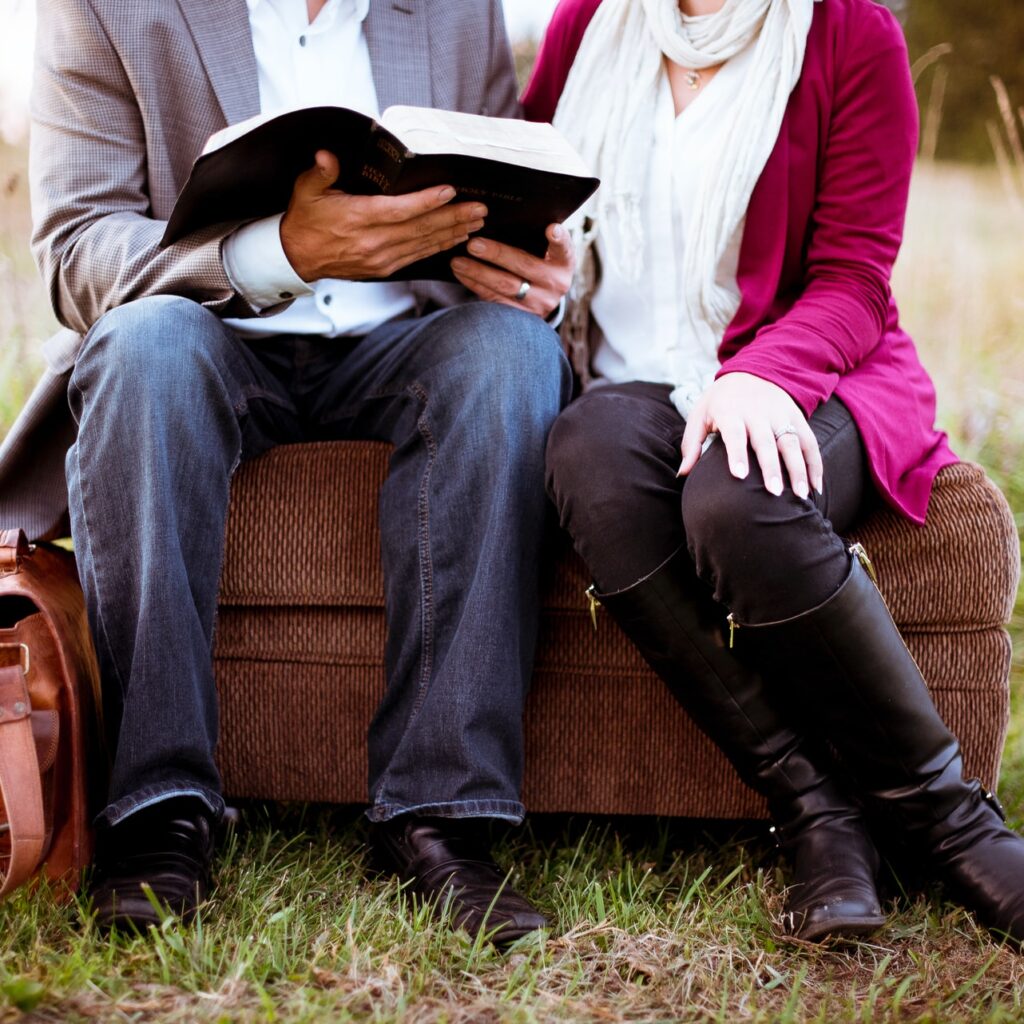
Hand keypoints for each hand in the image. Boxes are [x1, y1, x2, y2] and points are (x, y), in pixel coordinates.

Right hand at [280, 150, 487, 280]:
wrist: (297, 257)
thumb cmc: (306, 220)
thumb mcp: (306, 190)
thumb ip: (321, 172)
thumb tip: (326, 157)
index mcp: (357, 219)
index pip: (400, 211)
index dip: (427, 202)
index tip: (450, 192)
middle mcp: (373, 242)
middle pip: (421, 229)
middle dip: (453, 218)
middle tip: (479, 209)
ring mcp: (381, 258)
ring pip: (424, 245)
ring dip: (452, 233)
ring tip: (476, 223)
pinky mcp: (384, 269)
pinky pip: (417, 257)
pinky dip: (439, 248)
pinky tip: (455, 240)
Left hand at [449, 223, 573, 318]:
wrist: (542, 300)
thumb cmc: (540, 264)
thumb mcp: (546, 253)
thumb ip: (535, 238)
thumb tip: (505, 216)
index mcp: (563, 263)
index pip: (564, 249)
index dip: (559, 239)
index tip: (551, 229)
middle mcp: (555, 284)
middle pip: (524, 266)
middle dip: (497, 254)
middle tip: (473, 244)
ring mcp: (538, 303)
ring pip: (505, 287)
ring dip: (478, 272)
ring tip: (458, 261)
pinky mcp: (521, 317)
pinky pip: (495, 300)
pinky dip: (475, 285)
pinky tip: (461, 274)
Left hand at [677, 372, 823, 497]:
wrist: (753, 371)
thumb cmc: (720, 401)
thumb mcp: (700, 414)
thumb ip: (691, 444)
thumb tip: (683, 473)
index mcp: (731, 412)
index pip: (735, 434)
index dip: (737, 454)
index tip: (740, 476)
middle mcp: (758, 413)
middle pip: (766, 442)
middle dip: (771, 468)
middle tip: (773, 493)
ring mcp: (781, 415)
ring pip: (792, 443)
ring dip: (798, 469)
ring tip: (800, 495)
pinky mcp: (797, 418)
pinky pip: (810, 442)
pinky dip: (815, 464)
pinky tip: (815, 488)